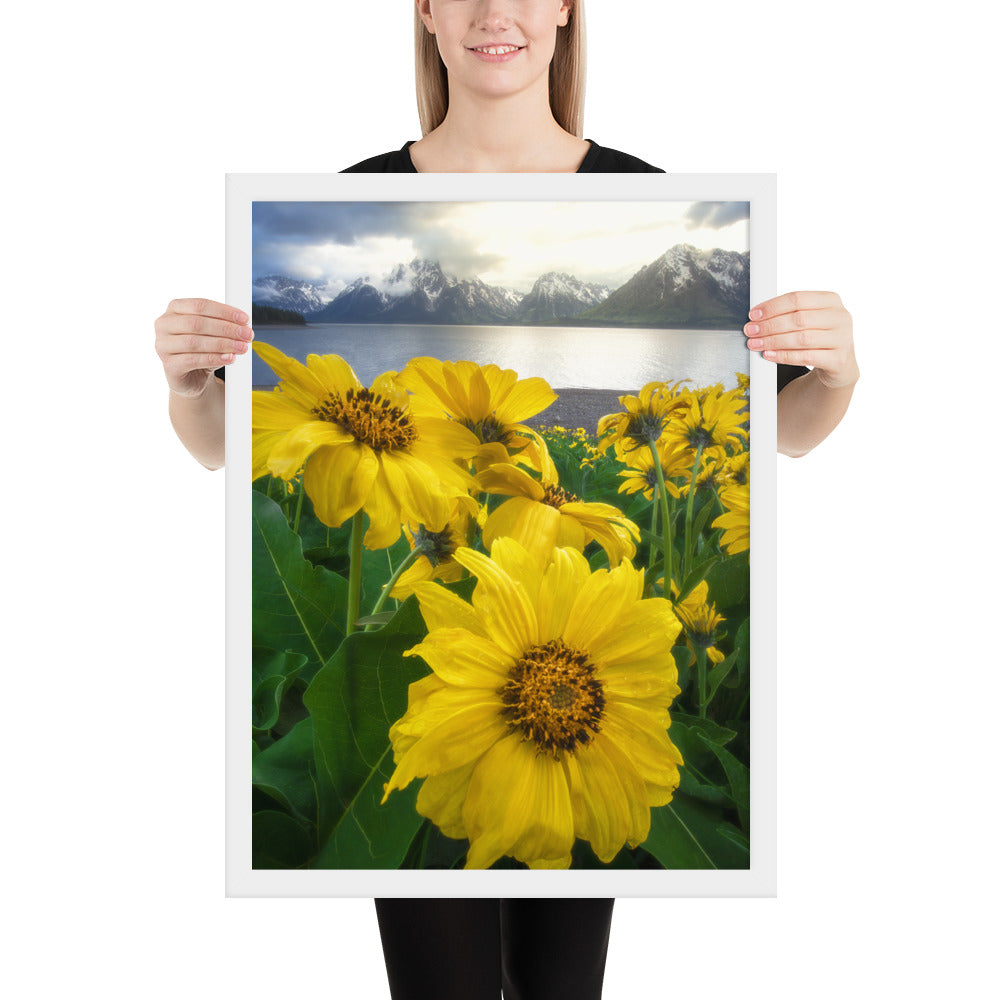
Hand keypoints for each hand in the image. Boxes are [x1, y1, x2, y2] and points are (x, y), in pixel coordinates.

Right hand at [154, 298, 252, 396]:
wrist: (192, 376)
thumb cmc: (201, 349)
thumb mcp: (212, 333)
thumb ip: (223, 326)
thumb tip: (243, 327)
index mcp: (175, 309)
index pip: (200, 305)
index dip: (224, 311)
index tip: (244, 319)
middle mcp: (164, 325)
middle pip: (197, 323)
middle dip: (226, 328)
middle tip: (247, 334)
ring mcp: (163, 346)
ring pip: (194, 342)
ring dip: (223, 344)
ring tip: (242, 347)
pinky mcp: (169, 366)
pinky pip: (193, 360)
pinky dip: (214, 358)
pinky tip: (229, 358)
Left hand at [744, 291, 858, 389]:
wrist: (840, 364)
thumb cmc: (819, 337)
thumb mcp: (810, 320)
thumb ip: (789, 314)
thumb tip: (757, 317)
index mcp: (831, 300)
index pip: (798, 298)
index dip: (773, 306)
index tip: (754, 314)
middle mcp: (840, 317)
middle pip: (798, 318)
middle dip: (769, 325)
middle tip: (750, 330)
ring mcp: (842, 339)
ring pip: (801, 338)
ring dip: (773, 341)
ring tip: (755, 344)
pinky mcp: (838, 360)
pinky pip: (806, 357)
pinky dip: (783, 356)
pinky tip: (769, 355)